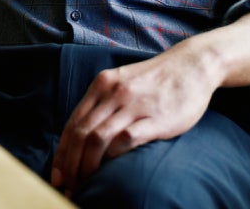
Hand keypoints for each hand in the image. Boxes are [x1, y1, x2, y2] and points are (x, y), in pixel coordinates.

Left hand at [48, 50, 218, 195]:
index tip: (57, 173)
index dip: (62, 152)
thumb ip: (103, 103)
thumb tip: (82, 135)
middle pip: (81, 133)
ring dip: (88, 164)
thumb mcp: (121, 82)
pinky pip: (127, 138)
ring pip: (98, 137)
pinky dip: (114, 155)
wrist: (192, 65)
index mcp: (102, 85)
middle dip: (70, 163)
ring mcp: (134, 105)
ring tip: (86, 182)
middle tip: (68, 184)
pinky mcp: (155, 118)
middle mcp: (113, 93)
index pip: (73, 123)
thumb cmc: (156, 80)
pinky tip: (111, 166)